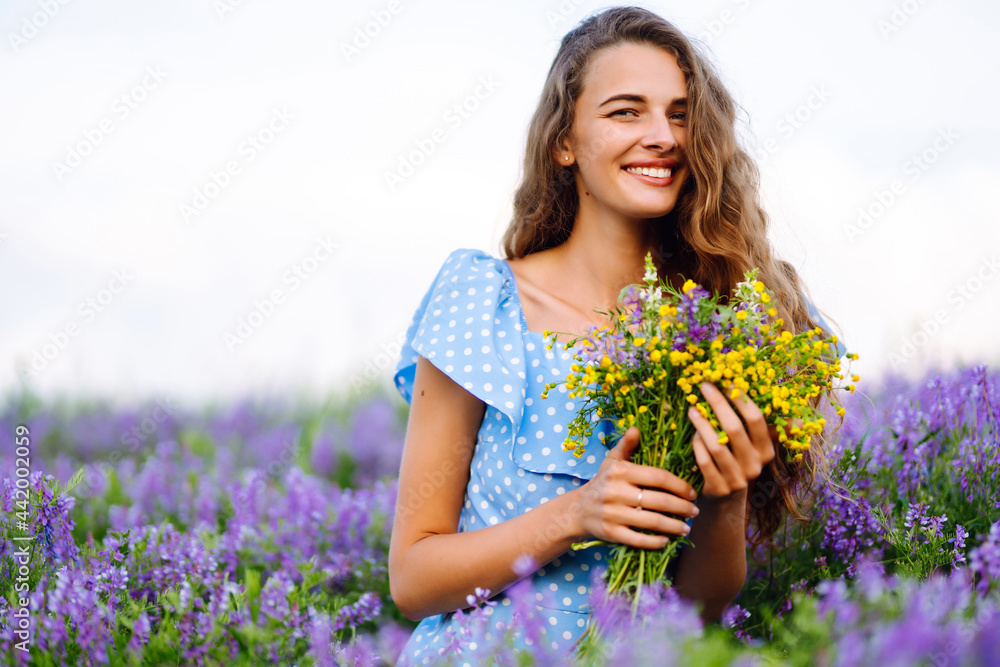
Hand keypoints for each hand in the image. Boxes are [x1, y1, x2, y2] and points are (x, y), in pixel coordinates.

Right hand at [573, 426, 698, 549]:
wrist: (578, 510)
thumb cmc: (603, 482)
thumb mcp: (612, 461)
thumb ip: (626, 446)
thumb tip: (636, 428)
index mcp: (620, 472)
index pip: (658, 477)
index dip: (680, 485)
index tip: (692, 493)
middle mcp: (616, 492)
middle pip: (659, 501)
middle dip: (682, 508)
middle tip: (695, 511)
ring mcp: (613, 514)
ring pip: (652, 522)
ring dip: (674, 527)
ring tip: (686, 528)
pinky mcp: (611, 533)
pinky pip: (638, 539)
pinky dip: (655, 542)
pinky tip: (667, 540)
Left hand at [687, 382, 774, 500]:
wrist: (727, 499)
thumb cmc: (741, 461)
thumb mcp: (758, 448)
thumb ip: (773, 431)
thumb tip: (803, 420)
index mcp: (767, 450)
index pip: (756, 420)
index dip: (741, 399)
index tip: (728, 381)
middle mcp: (755, 465)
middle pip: (735, 429)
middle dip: (719, 404)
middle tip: (705, 387)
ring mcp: (737, 478)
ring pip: (717, 446)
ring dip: (703, 425)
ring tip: (693, 410)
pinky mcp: (719, 488)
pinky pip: (705, 462)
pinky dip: (698, 446)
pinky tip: (694, 435)